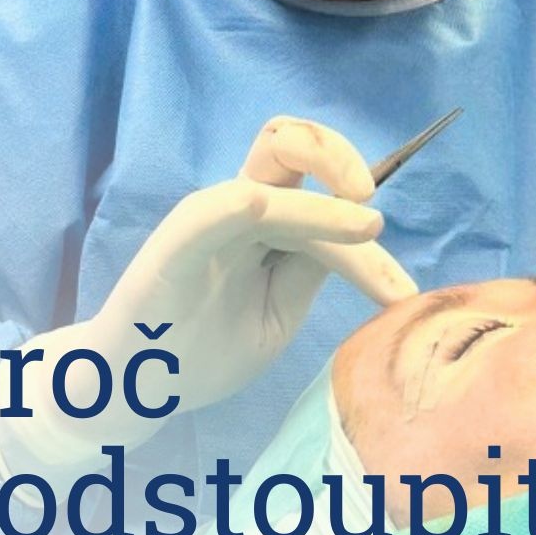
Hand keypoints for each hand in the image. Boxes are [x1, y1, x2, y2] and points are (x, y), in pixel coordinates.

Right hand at [0, 116, 416, 474]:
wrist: (134, 389)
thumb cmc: (202, 351)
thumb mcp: (276, 315)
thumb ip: (310, 270)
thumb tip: (364, 240)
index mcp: (264, 223)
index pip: (325, 204)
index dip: (368, 244)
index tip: (401, 293)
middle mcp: (240, 207)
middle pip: (293, 146)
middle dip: (343, 158)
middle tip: (373, 203)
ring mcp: (210, 218)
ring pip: (270, 162)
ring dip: (324, 180)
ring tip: (366, 221)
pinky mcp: (180, 243)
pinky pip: (215, 210)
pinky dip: (250, 202)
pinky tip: (273, 210)